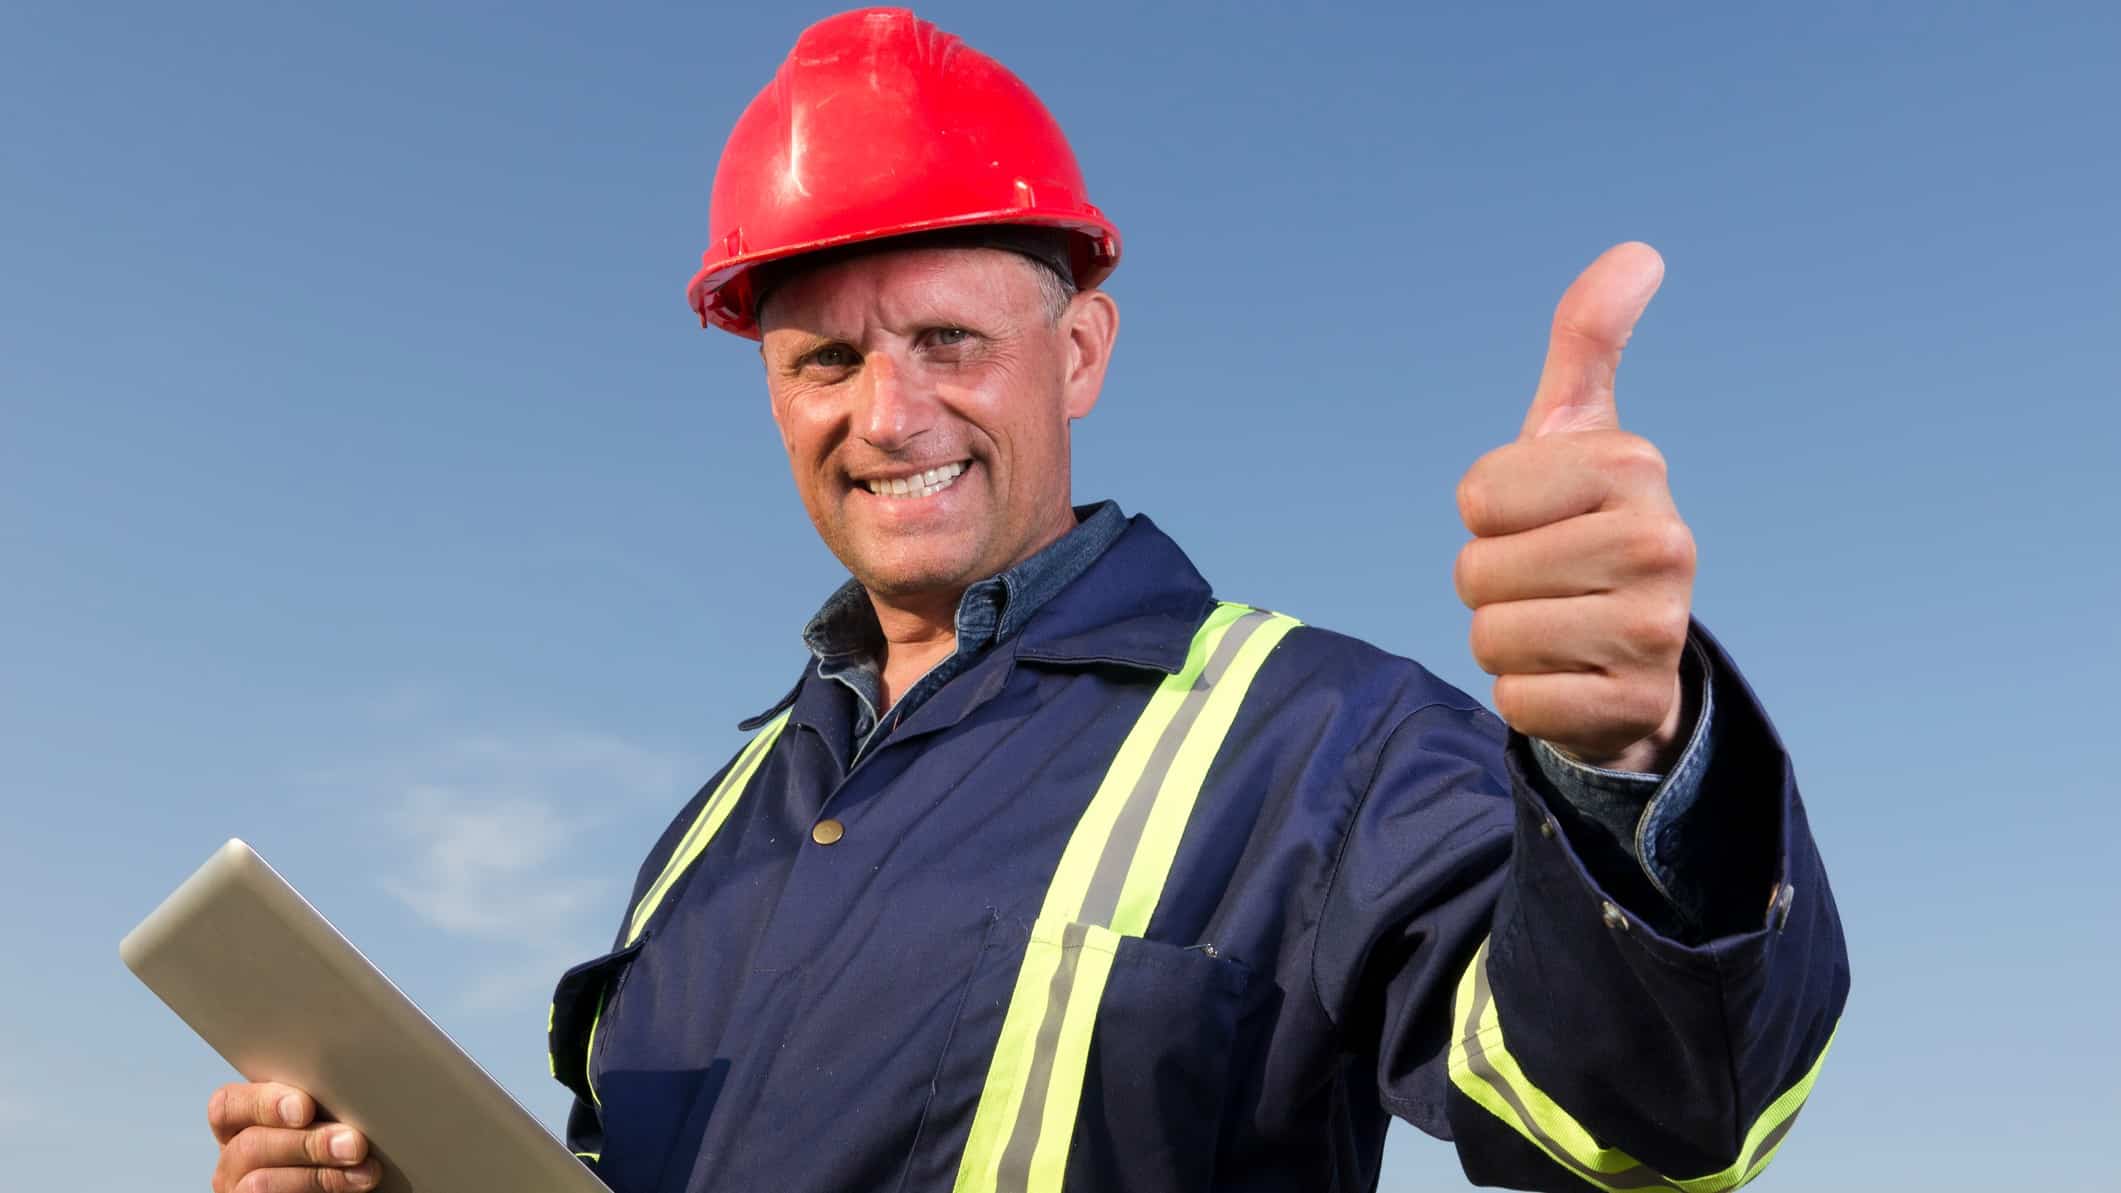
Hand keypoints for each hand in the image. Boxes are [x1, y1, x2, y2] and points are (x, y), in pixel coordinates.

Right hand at [208, 1081, 379, 1192]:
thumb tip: (349, 1092)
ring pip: (260, 1184)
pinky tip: (352, 1187)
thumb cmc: (340, 1146)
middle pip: (250, 1144)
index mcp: (242, 1123)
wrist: (348, 1183)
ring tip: (365, 1173)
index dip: (265, 1103)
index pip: (229, 1104)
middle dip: (308, 1143)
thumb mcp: (326, 1119)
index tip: (306, 1109)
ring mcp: (239, 1191)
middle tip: (355, 1144)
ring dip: (318, 1176)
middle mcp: (234, 1159)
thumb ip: (322, 1106)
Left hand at [1452, 242, 1695, 771]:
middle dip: (1491, 582)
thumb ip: (1588, 342)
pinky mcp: (1633, 708)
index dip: (1488, 515)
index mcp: (1635, 468)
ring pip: (1491, 637)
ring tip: (1559, 627)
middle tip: (1548, 581)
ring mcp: (1655, 632)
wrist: (1635, 656)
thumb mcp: (1579, 434)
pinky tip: (1571, 679)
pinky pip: (1514, 701)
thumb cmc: (1585, 527)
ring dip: (1505, 640)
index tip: (1540, 518)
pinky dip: (1525, 696)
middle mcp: (1662, 545)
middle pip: (1476, 571)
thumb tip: (1639, 251)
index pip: (1477, 496)